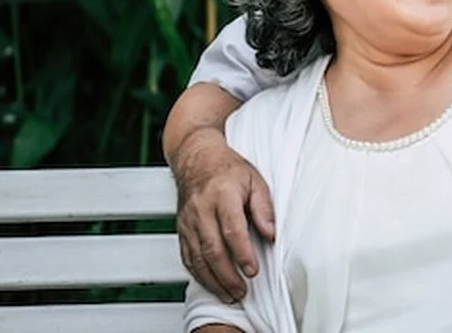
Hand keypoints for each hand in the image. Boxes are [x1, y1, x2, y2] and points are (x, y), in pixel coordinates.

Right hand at [174, 127, 274, 302]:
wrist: (197, 158)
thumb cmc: (228, 168)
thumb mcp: (255, 180)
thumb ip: (264, 208)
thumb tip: (270, 233)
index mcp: (223, 194)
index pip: (232, 229)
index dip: (243, 253)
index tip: (253, 270)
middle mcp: (202, 209)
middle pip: (213, 249)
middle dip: (227, 275)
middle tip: (241, 290)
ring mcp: (188, 220)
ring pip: (198, 257)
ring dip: (213, 280)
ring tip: (229, 293)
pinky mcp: (181, 228)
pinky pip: (187, 256)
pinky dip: (198, 274)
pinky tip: (210, 283)